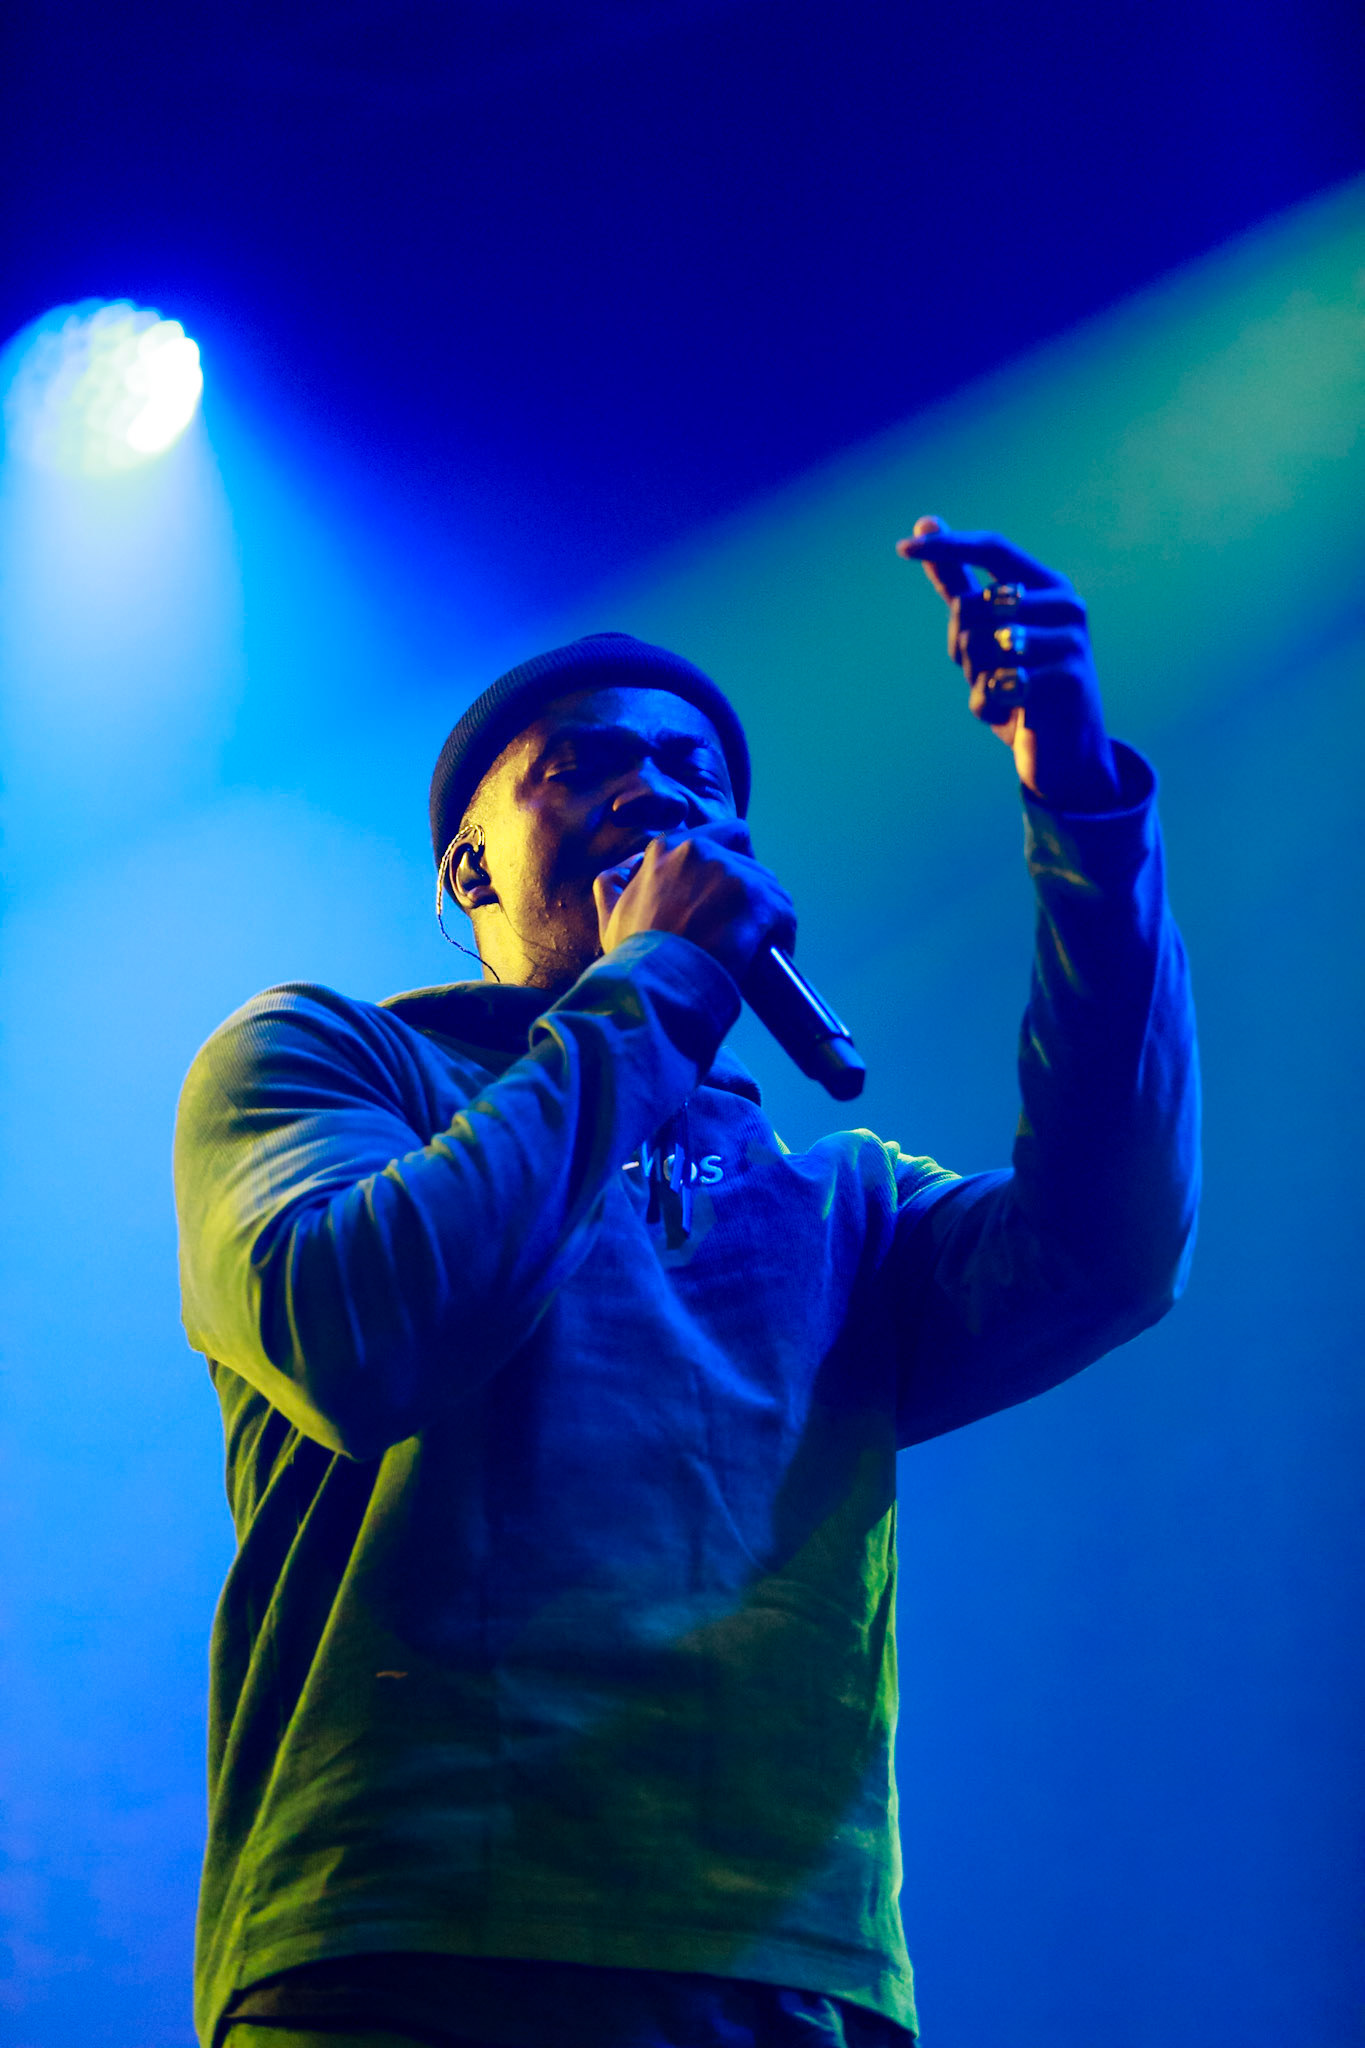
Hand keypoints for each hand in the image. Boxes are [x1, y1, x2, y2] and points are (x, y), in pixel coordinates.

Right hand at [594, 819, 796, 985]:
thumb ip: (614, 884)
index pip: (716, 837)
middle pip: (746, 859)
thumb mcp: (610, 916)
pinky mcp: (756, 897)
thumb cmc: (633, 959)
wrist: (656, 985)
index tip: (724, 896)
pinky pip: (784, 910)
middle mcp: (698, 850)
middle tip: (744, 922)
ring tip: (762, 942)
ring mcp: (729, 872)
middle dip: (748, 889)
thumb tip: (625, 867)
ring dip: (767, 912)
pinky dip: (784, 931)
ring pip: (769, 885)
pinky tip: (777, 952)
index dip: (725, 866)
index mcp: (666, 849)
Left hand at [897, 517, 1120, 810]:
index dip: (947, 547)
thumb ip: (958, 581)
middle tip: (987, 673)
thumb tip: (925, 523)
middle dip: (960, 646)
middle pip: (970, 606)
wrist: (1067, 752)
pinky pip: (992, 687)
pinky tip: (1012, 715)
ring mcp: (1070, 640)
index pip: (992, 548)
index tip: (902, 549)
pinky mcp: (1066, 680)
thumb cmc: (1023, 686)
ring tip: (1003, 693)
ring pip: (977, 646)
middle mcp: (1066, 604)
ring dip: (975, 680)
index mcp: (1048, 585)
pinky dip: (987, 709)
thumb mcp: (988, 632)